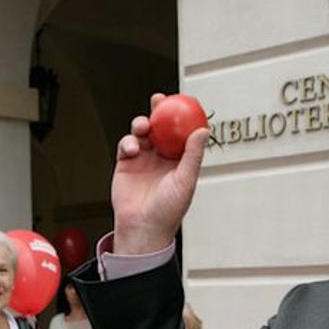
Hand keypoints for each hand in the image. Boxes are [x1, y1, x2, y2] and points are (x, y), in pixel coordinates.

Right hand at [111, 92, 209, 254]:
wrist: (142, 227)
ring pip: (141, 133)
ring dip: (141, 125)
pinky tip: (132, 148)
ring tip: (143, 128)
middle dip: (158, 111)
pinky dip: (128, 141)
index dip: (181, 116)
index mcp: (178, 160)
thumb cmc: (167, 211)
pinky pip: (126, 145)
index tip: (182, 102)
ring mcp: (143, 160)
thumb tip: (203, 131)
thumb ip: (193, 155)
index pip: (180, 133)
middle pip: (160, 128)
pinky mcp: (125, 164)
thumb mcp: (185, 180)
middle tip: (158, 101)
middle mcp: (160, 158)